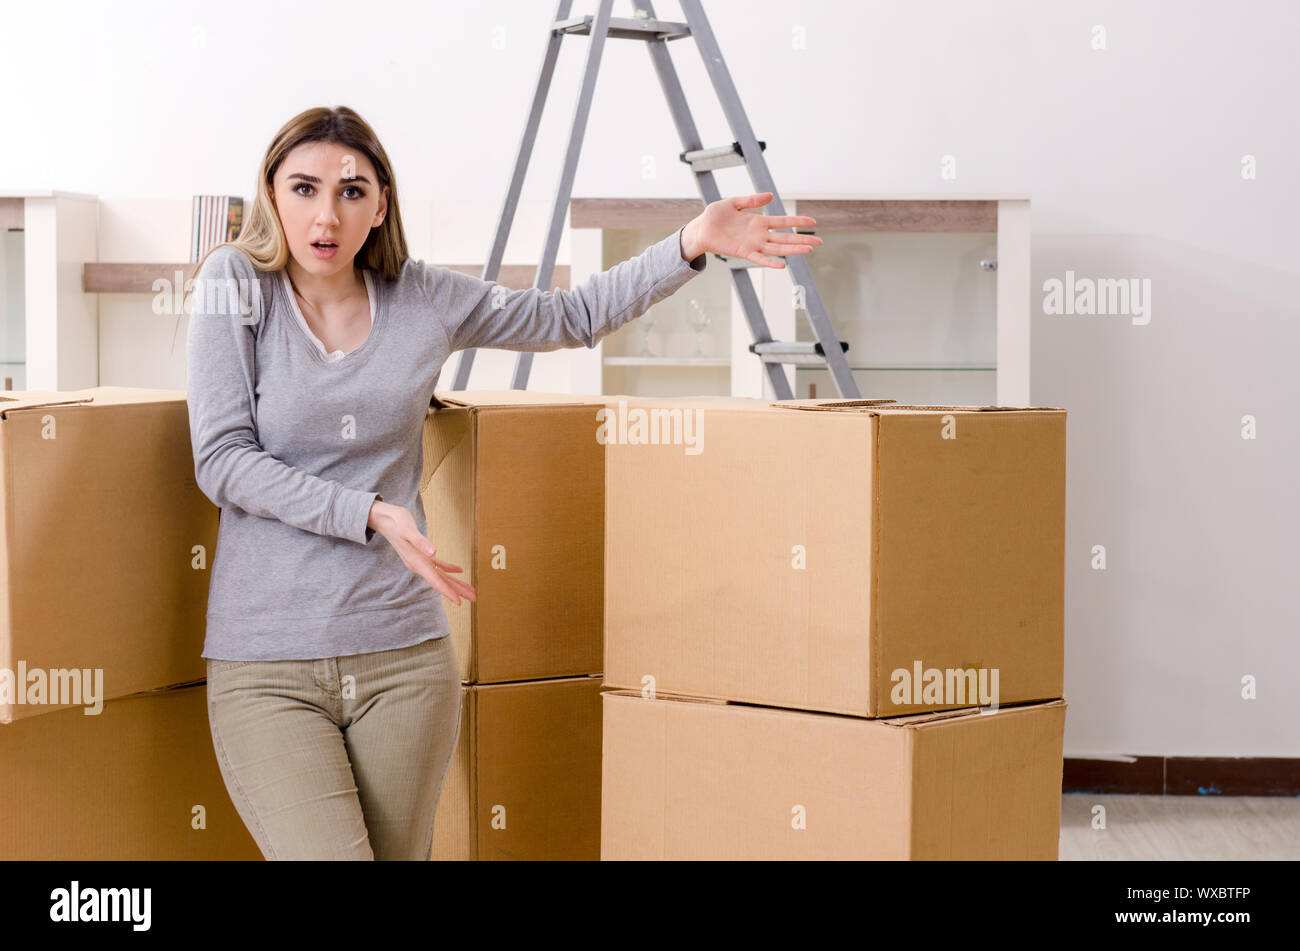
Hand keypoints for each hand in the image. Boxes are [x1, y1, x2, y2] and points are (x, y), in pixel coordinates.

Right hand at [368, 500, 476, 605]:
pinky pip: (438, 565)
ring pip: (441, 575)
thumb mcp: (407, 529)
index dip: (448, 591)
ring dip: (455, 583)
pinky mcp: (421, 555)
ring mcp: (420, 561)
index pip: (435, 580)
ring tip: (470, 590)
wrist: (383, 519)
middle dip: (457, 591)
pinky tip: (459, 570)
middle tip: (474, 599)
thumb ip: (419, 541)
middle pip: (441, 582)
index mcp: (417, 561)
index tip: (460, 602)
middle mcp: (419, 564)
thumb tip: (434, 552)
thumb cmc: (395, 521)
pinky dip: (449, 568)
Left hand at [680, 193, 820, 267]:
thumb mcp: (734, 203)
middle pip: (785, 237)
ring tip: (809, 250)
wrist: (700, 228)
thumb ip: (751, 201)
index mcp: (758, 221)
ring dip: (793, 250)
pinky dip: (770, 262)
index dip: (797, 220)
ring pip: (777, 249)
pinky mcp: (743, 253)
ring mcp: (752, 245)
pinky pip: (759, 259)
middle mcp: (759, 235)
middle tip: (819, 242)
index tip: (813, 222)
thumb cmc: (715, 216)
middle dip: (802, 239)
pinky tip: (783, 265)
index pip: (782, 221)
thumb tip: (770, 196)